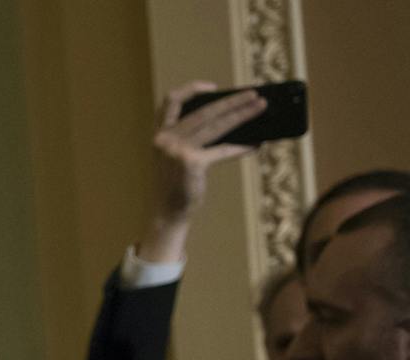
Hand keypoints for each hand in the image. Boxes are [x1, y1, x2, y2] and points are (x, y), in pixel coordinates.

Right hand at [137, 81, 264, 262]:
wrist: (169, 210)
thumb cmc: (177, 181)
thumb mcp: (177, 154)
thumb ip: (192, 136)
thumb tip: (232, 118)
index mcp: (160, 133)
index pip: (170, 101)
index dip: (192, 89)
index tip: (213, 87)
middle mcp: (165, 138)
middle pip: (204, 110)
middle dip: (232, 101)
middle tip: (254, 95)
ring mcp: (177, 150)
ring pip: (216, 125)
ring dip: (242, 114)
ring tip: (261, 108)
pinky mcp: (191, 163)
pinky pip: (223, 149)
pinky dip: (242, 146)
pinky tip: (257, 144)